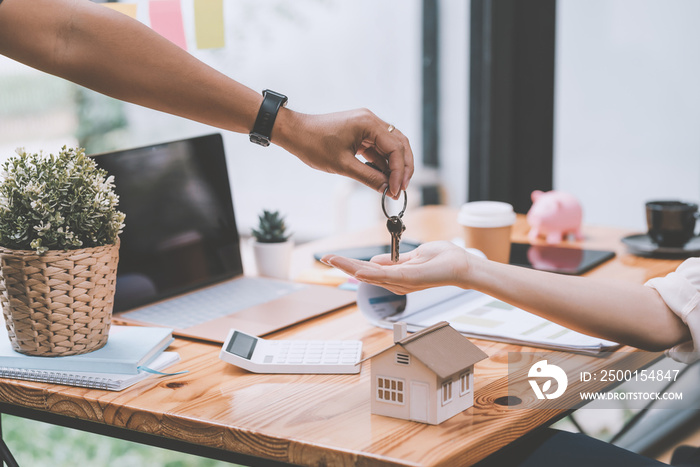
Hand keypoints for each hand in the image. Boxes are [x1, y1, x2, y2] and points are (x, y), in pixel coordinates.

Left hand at [275, 108, 413, 198]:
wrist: (294, 133)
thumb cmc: (314, 144)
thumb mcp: (343, 165)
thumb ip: (369, 178)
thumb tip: (388, 190)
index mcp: (369, 123)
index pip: (395, 148)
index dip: (399, 171)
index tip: (396, 190)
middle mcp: (371, 121)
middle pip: (400, 144)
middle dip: (403, 168)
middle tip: (402, 188)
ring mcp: (367, 126)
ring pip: (391, 147)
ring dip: (394, 167)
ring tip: (393, 187)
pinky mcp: (361, 133)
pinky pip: (378, 149)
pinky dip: (382, 163)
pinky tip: (382, 178)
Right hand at [322, 241, 473, 294]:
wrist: (462, 265)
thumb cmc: (443, 260)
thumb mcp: (414, 257)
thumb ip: (395, 260)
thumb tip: (376, 259)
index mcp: (395, 275)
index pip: (367, 269)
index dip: (348, 263)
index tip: (332, 257)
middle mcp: (395, 282)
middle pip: (363, 273)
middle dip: (343, 265)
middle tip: (325, 258)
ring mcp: (401, 282)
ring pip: (370, 274)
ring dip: (350, 267)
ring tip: (333, 259)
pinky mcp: (409, 279)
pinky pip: (386, 276)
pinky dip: (370, 274)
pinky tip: (357, 271)